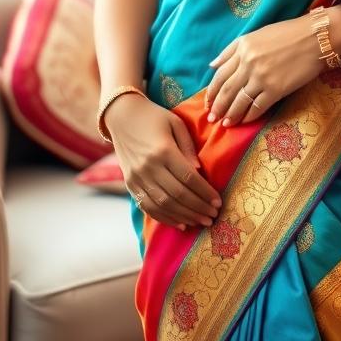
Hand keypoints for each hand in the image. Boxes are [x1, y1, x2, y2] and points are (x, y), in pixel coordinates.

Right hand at [105, 93, 221, 230]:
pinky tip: (181, 223)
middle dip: (198, 208)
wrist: (121, 117)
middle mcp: (148, 167)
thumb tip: (199, 171)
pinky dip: (165, 218)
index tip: (218, 202)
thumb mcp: (176, 123)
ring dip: (185, 216)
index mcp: (163, 150)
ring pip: (163, 205)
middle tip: (213, 216)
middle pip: (177, 195)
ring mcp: (137, 178)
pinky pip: (148, 207)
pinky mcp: (130, 185)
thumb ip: (188, 147)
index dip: (205, 192)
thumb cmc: (154, 117)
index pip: (188, 178)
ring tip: (201, 221)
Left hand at [205, 5, 340, 126]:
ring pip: (239, 101)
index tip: (208, 101)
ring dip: (230, 115)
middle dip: (217, 106)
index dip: (212, 91)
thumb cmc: (288, 33)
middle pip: (226, 90)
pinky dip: (249, 116)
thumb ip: (232, 49)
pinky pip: (257, 107)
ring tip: (225, 123)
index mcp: (242, 47)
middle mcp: (248, 63)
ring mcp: (261, 77)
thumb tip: (212, 65)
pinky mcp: (276, 89)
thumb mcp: (256, 34)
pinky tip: (245, 121)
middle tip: (211, 119)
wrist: (316, 38)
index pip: (220, 74)